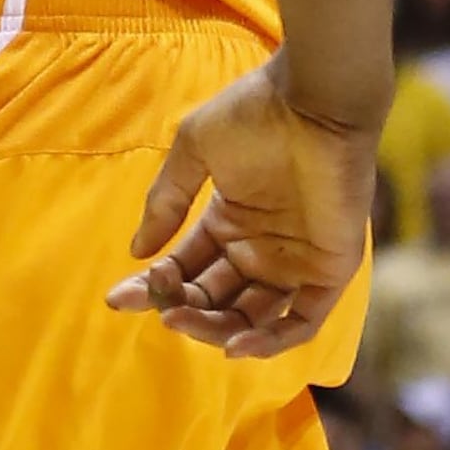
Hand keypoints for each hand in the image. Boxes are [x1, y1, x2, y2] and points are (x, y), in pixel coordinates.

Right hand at [108, 56, 376, 359]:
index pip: (187, 267)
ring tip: (183, 321)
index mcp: (229, 221)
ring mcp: (296, 264)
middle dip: (183, 308)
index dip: (155, 285)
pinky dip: (270, 341)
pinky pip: (301, 322)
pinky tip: (235, 345)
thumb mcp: (194, 150)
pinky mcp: (330, 273)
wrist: (313, 104)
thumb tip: (137, 251)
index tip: (119, 298)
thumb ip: (167, 200)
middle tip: (159, 310)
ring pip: (253, 318)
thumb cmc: (252, 116)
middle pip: (216, 298)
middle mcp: (261, 249)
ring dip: (218, 330)